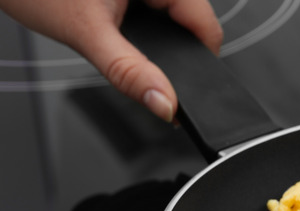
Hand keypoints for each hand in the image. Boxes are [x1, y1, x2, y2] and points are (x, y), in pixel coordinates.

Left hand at [0, 0, 222, 121]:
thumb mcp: (87, 34)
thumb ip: (129, 72)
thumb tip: (165, 104)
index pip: (206, 25)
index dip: (200, 61)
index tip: (184, 89)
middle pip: (189, 24)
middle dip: (168, 51)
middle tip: (134, 60)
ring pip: (169, 19)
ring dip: (151, 40)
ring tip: (113, 36)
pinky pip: (150, 12)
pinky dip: (137, 29)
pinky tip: (111, 26)